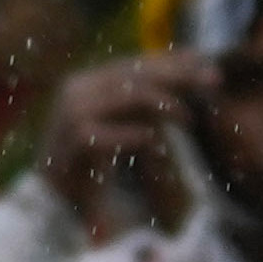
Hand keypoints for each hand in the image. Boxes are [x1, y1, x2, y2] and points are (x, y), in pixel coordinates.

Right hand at [33, 56, 195, 235]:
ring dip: (166, 103)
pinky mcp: (71, 139)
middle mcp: (77, 88)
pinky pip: (113, 132)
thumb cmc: (88, 164)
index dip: (175, 60)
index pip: (138, 62)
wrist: (47, 200)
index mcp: (87, 81)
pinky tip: (157, 144)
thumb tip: (187, 77)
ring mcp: (72, 111)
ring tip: (188, 118)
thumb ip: (145, 105)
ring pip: (130, 94)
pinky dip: (137, 136)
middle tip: (214, 80)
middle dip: (181, 74)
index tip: (208, 61)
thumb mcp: (123, 124)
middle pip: (138, 72)